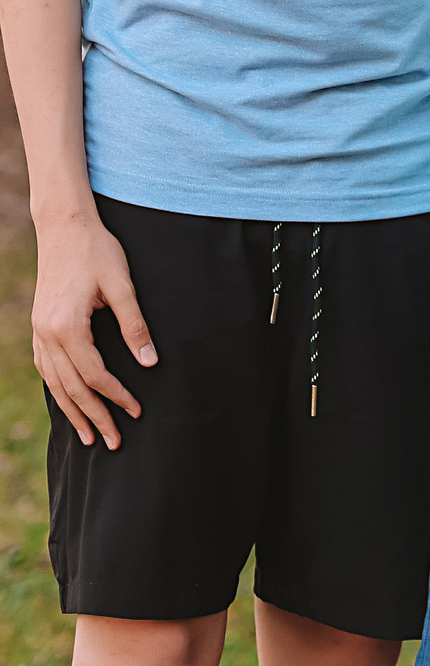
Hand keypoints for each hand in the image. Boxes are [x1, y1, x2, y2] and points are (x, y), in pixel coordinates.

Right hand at [31, 214, 153, 448]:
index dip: (116, 396)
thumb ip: (135, 325)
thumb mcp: (122, 286)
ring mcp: (39, 332)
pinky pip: (46, 368)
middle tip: (113, 442)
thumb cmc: (99, 252)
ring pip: (54, 383)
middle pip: (71, 387)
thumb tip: (150, 362)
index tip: (136, 411)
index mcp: (67, 326)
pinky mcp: (40, 327)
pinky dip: (58, 390)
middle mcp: (47, 334)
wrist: (65, 228)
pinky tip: (68, 403)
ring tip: (89, 435)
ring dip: (72, 411)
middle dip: (93, 416)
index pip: (94, 374)